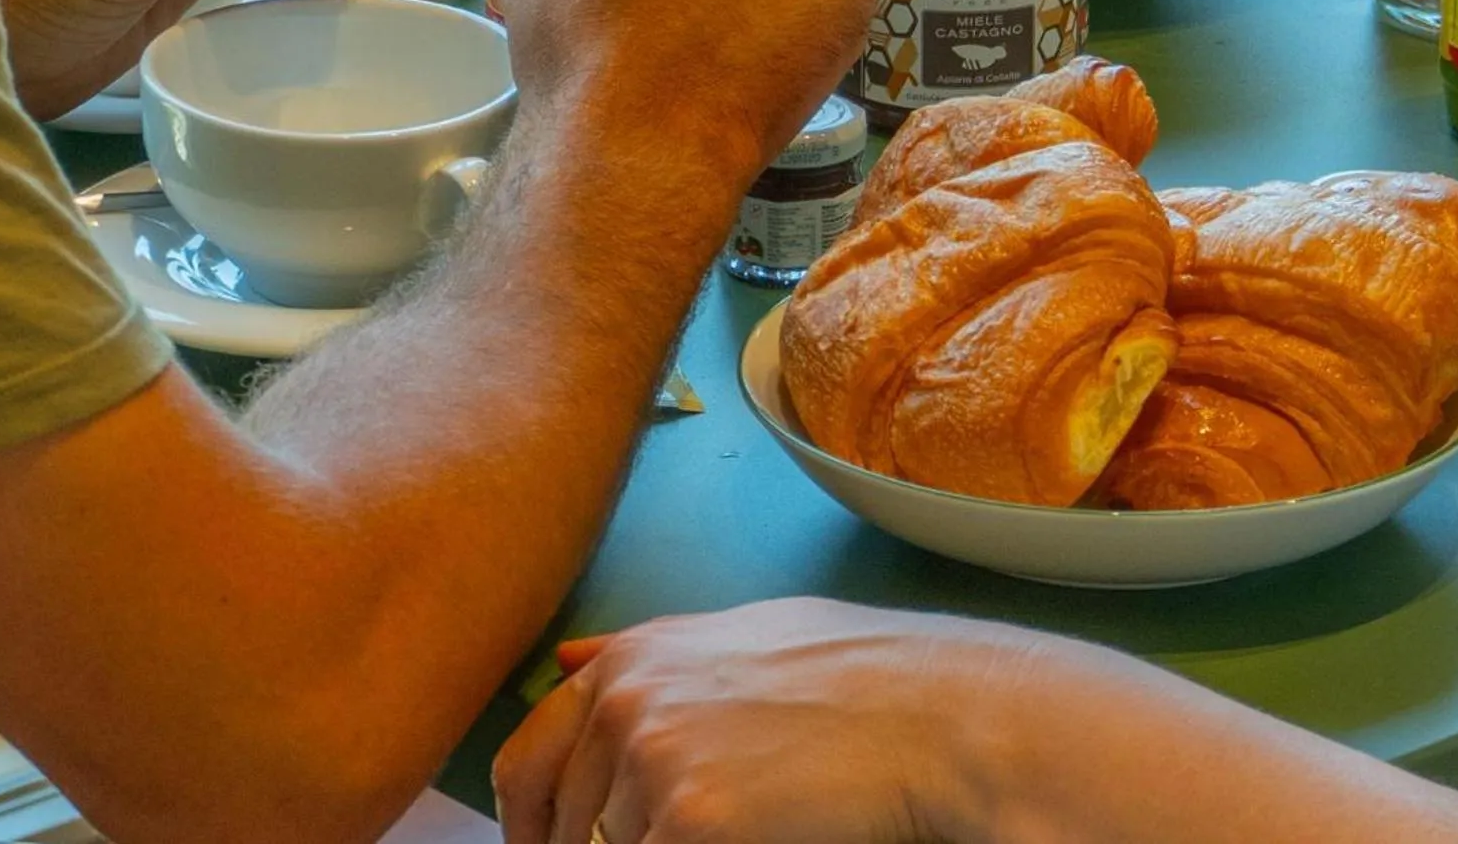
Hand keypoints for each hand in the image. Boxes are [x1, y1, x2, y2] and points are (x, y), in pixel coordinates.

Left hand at [492, 600, 1039, 843]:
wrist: (932, 714)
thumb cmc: (855, 678)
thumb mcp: (740, 635)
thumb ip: (646, 653)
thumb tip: (567, 660)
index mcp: (630, 659)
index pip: (525, 769)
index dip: (534, 830)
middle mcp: (624, 703)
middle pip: (559, 829)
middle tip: (665, 840)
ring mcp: (651, 762)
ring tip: (733, 832)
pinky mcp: (687, 823)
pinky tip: (744, 842)